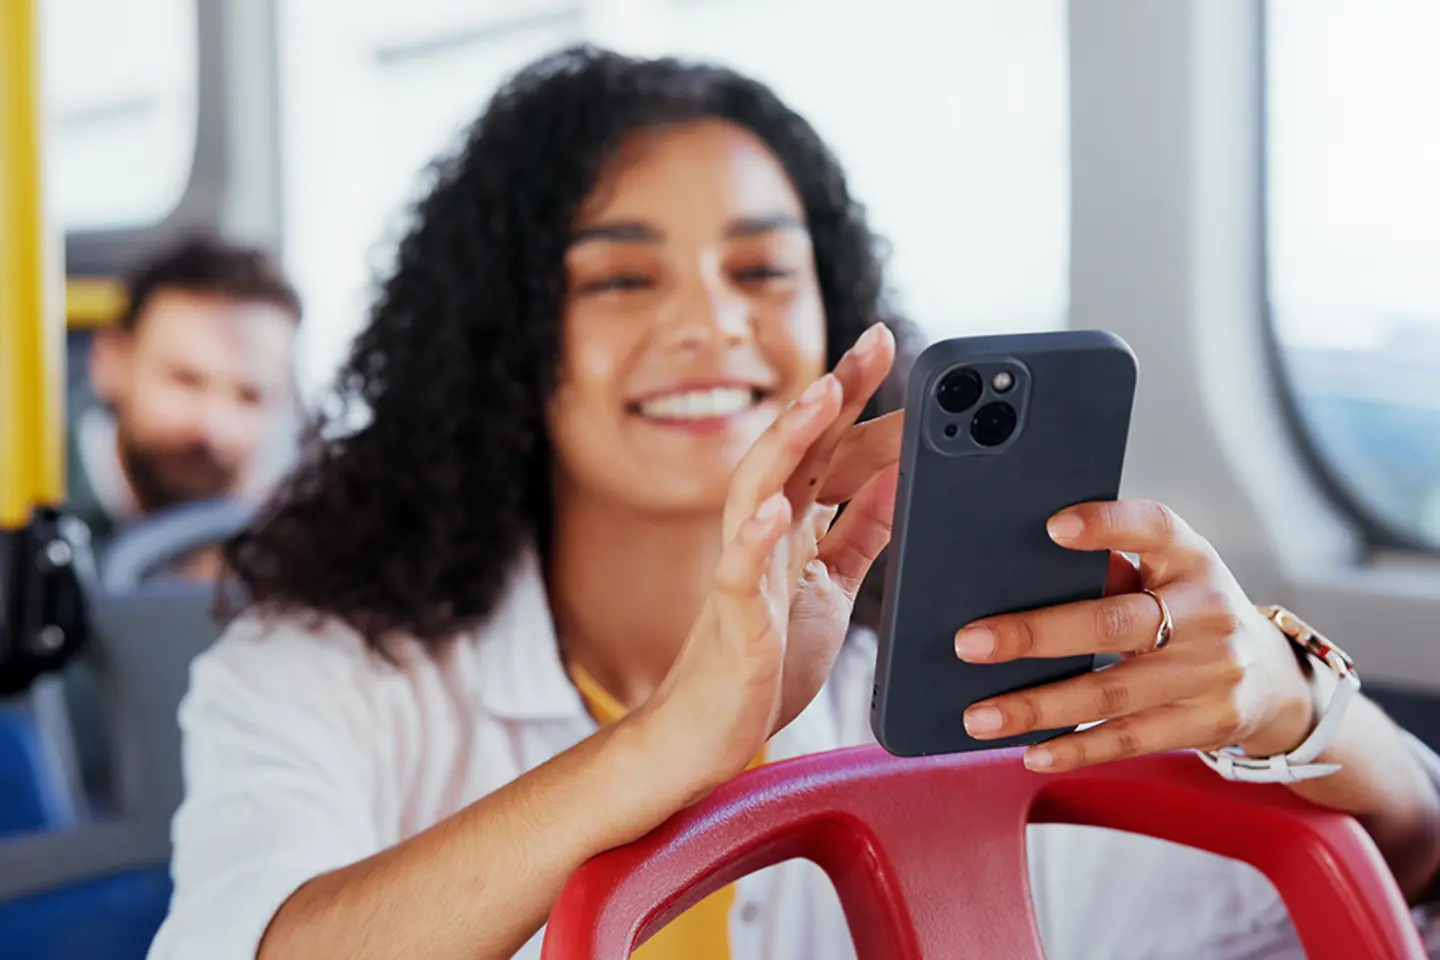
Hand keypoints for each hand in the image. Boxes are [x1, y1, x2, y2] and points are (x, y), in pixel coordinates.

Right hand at [639, 324, 901, 797]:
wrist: (708, 736)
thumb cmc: (765, 662)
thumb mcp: (831, 587)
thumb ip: (861, 533)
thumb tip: (903, 479)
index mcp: (791, 529)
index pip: (827, 449)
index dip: (856, 399)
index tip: (887, 345)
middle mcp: (763, 537)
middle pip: (797, 451)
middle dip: (832, 394)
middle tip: (874, 341)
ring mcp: (745, 575)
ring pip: (757, 491)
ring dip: (789, 442)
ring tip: (822, 397)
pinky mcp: (735, 624)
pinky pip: (739, 574)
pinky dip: (754, 539)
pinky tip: (776, 509)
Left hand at [954, 500, 1316, 772]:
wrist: (1274, 679)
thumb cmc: (1190, 611)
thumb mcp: (1168, 575)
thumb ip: (1111, 569)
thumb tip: (1014, 575)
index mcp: (1189, 556)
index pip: (1152, 527)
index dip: (1104, 524)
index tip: (1051, 527)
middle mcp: (1206, 610)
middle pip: (1114, 623)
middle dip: (1036, 634)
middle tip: (969, 644)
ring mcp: (1211, 670)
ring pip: (1111, 692)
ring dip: (1037, 707)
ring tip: (979, 716)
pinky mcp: (1206, 722)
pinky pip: (1130, 739)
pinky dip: (1077, 749)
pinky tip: (1032, 753)